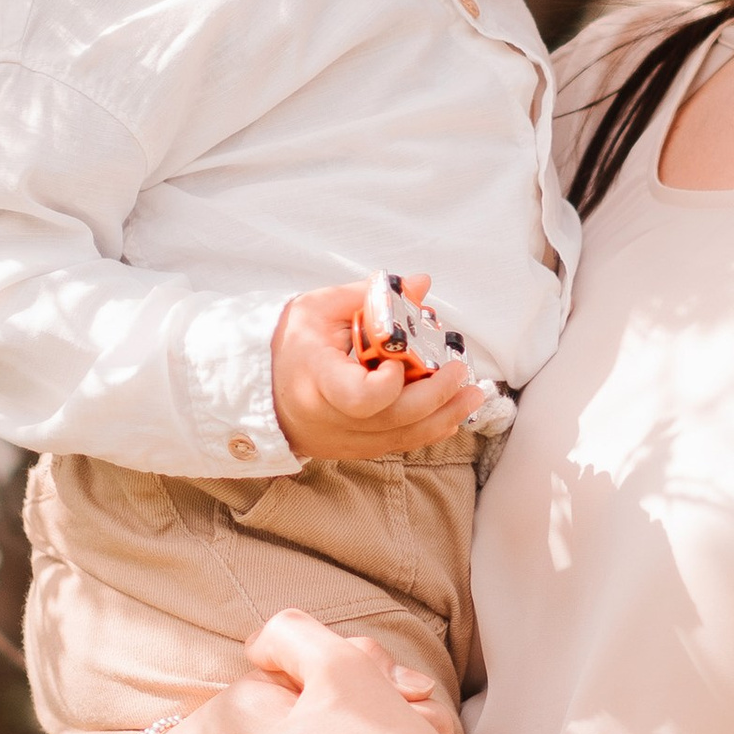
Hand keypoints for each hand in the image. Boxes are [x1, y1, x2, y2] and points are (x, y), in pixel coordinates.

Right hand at [271, 280, 486, 464]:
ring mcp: (345, 439)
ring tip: (473, 393)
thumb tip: (420, 284)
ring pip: (403, 436)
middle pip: (393, 418)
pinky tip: (453, 413)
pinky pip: (400, 444)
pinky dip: (430, 429)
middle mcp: (331, 419)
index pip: (359, 397)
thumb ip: (370, 297)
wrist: (261, 391)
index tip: (402, 360)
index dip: (389, 384)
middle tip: (461, 371)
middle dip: (436, 394)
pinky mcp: (356, 449)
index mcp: (316, 380)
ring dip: (444, 415)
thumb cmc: (291, 345)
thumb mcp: (320, 309)